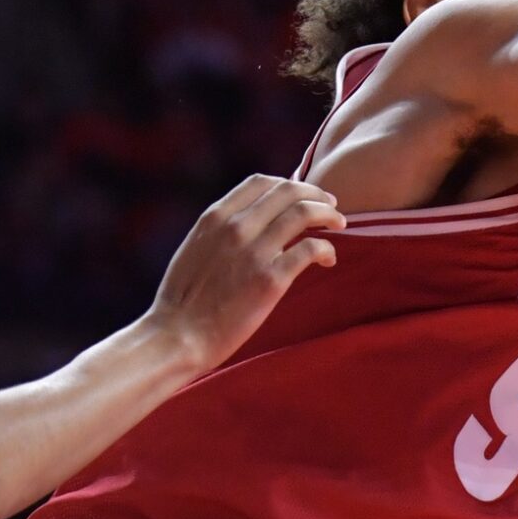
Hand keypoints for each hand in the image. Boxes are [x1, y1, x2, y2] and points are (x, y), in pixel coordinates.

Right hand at [143, 176, 342, 371]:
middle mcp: (236, 227)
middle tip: (331, 205)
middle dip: (315, 193)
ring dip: (329, 214)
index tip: (302, 194)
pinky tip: (329, 259)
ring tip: (339, 223)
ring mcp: (254, 252)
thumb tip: (251, 224)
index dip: (289, 184)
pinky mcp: (271, 280)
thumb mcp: (195, 249)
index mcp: (215, 217)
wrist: (178, 336)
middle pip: (288, 191)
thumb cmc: (183, 302)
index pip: (261, 182)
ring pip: (305, 212)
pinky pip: (311, 249)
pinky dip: (327, 248)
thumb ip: (221, 231)